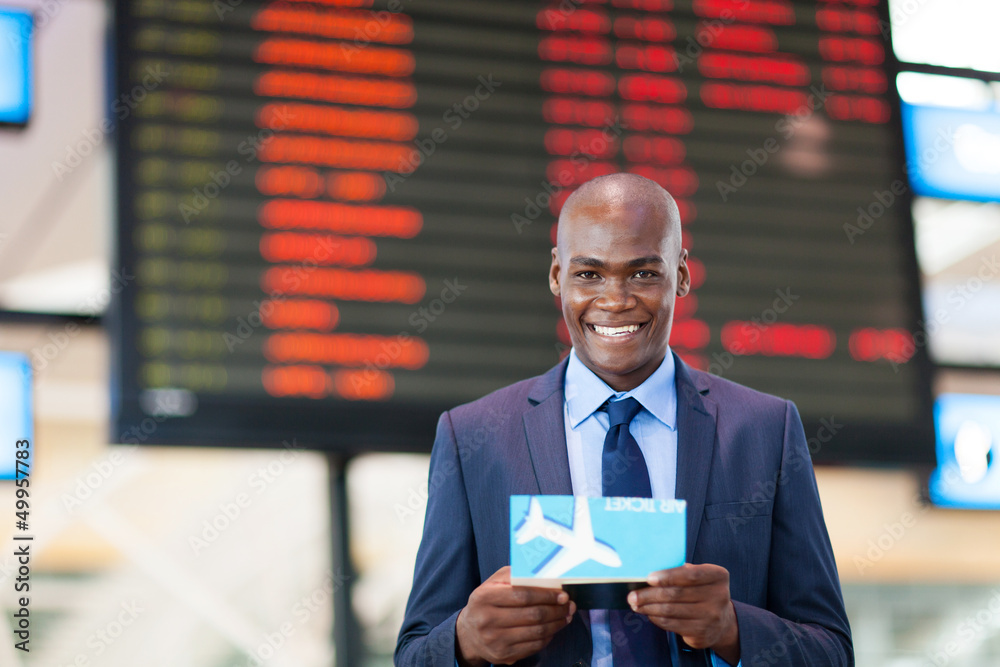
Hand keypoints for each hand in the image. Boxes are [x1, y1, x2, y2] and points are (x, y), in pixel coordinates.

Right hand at [455, 566, 575, 665]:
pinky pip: (533, 646)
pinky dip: (548, 637)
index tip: (562, 594)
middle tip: (569, 605)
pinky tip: (553, 629)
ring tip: (566, 616)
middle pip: (532, 615)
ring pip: (536, 632)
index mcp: (484, 597)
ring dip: (556, 624)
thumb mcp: (492, 584)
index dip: (546, 595)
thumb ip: (513, 575)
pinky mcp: (503, 655)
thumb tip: (541, 575)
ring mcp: (495, 640)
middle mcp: (487, 620)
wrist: (469, 634)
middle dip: (556, 610)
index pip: (522, 595)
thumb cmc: (487, 603)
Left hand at [628, 563, 739, 665]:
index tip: (649, 578)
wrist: (722, 622)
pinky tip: (648, 613)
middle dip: (650, 594)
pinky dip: (656, 618)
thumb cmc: (703, 592)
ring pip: (671, 611)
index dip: (668, 576)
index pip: (690, 575)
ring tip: (636, 604)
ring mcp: (711, 617)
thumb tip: (650, 576)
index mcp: (718, 576)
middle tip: (632, 595)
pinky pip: (672, 624)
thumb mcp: (700, 577)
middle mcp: (719, 597)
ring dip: (649, 607)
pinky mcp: (702, 634)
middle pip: (677, 594)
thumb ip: (682, 572)